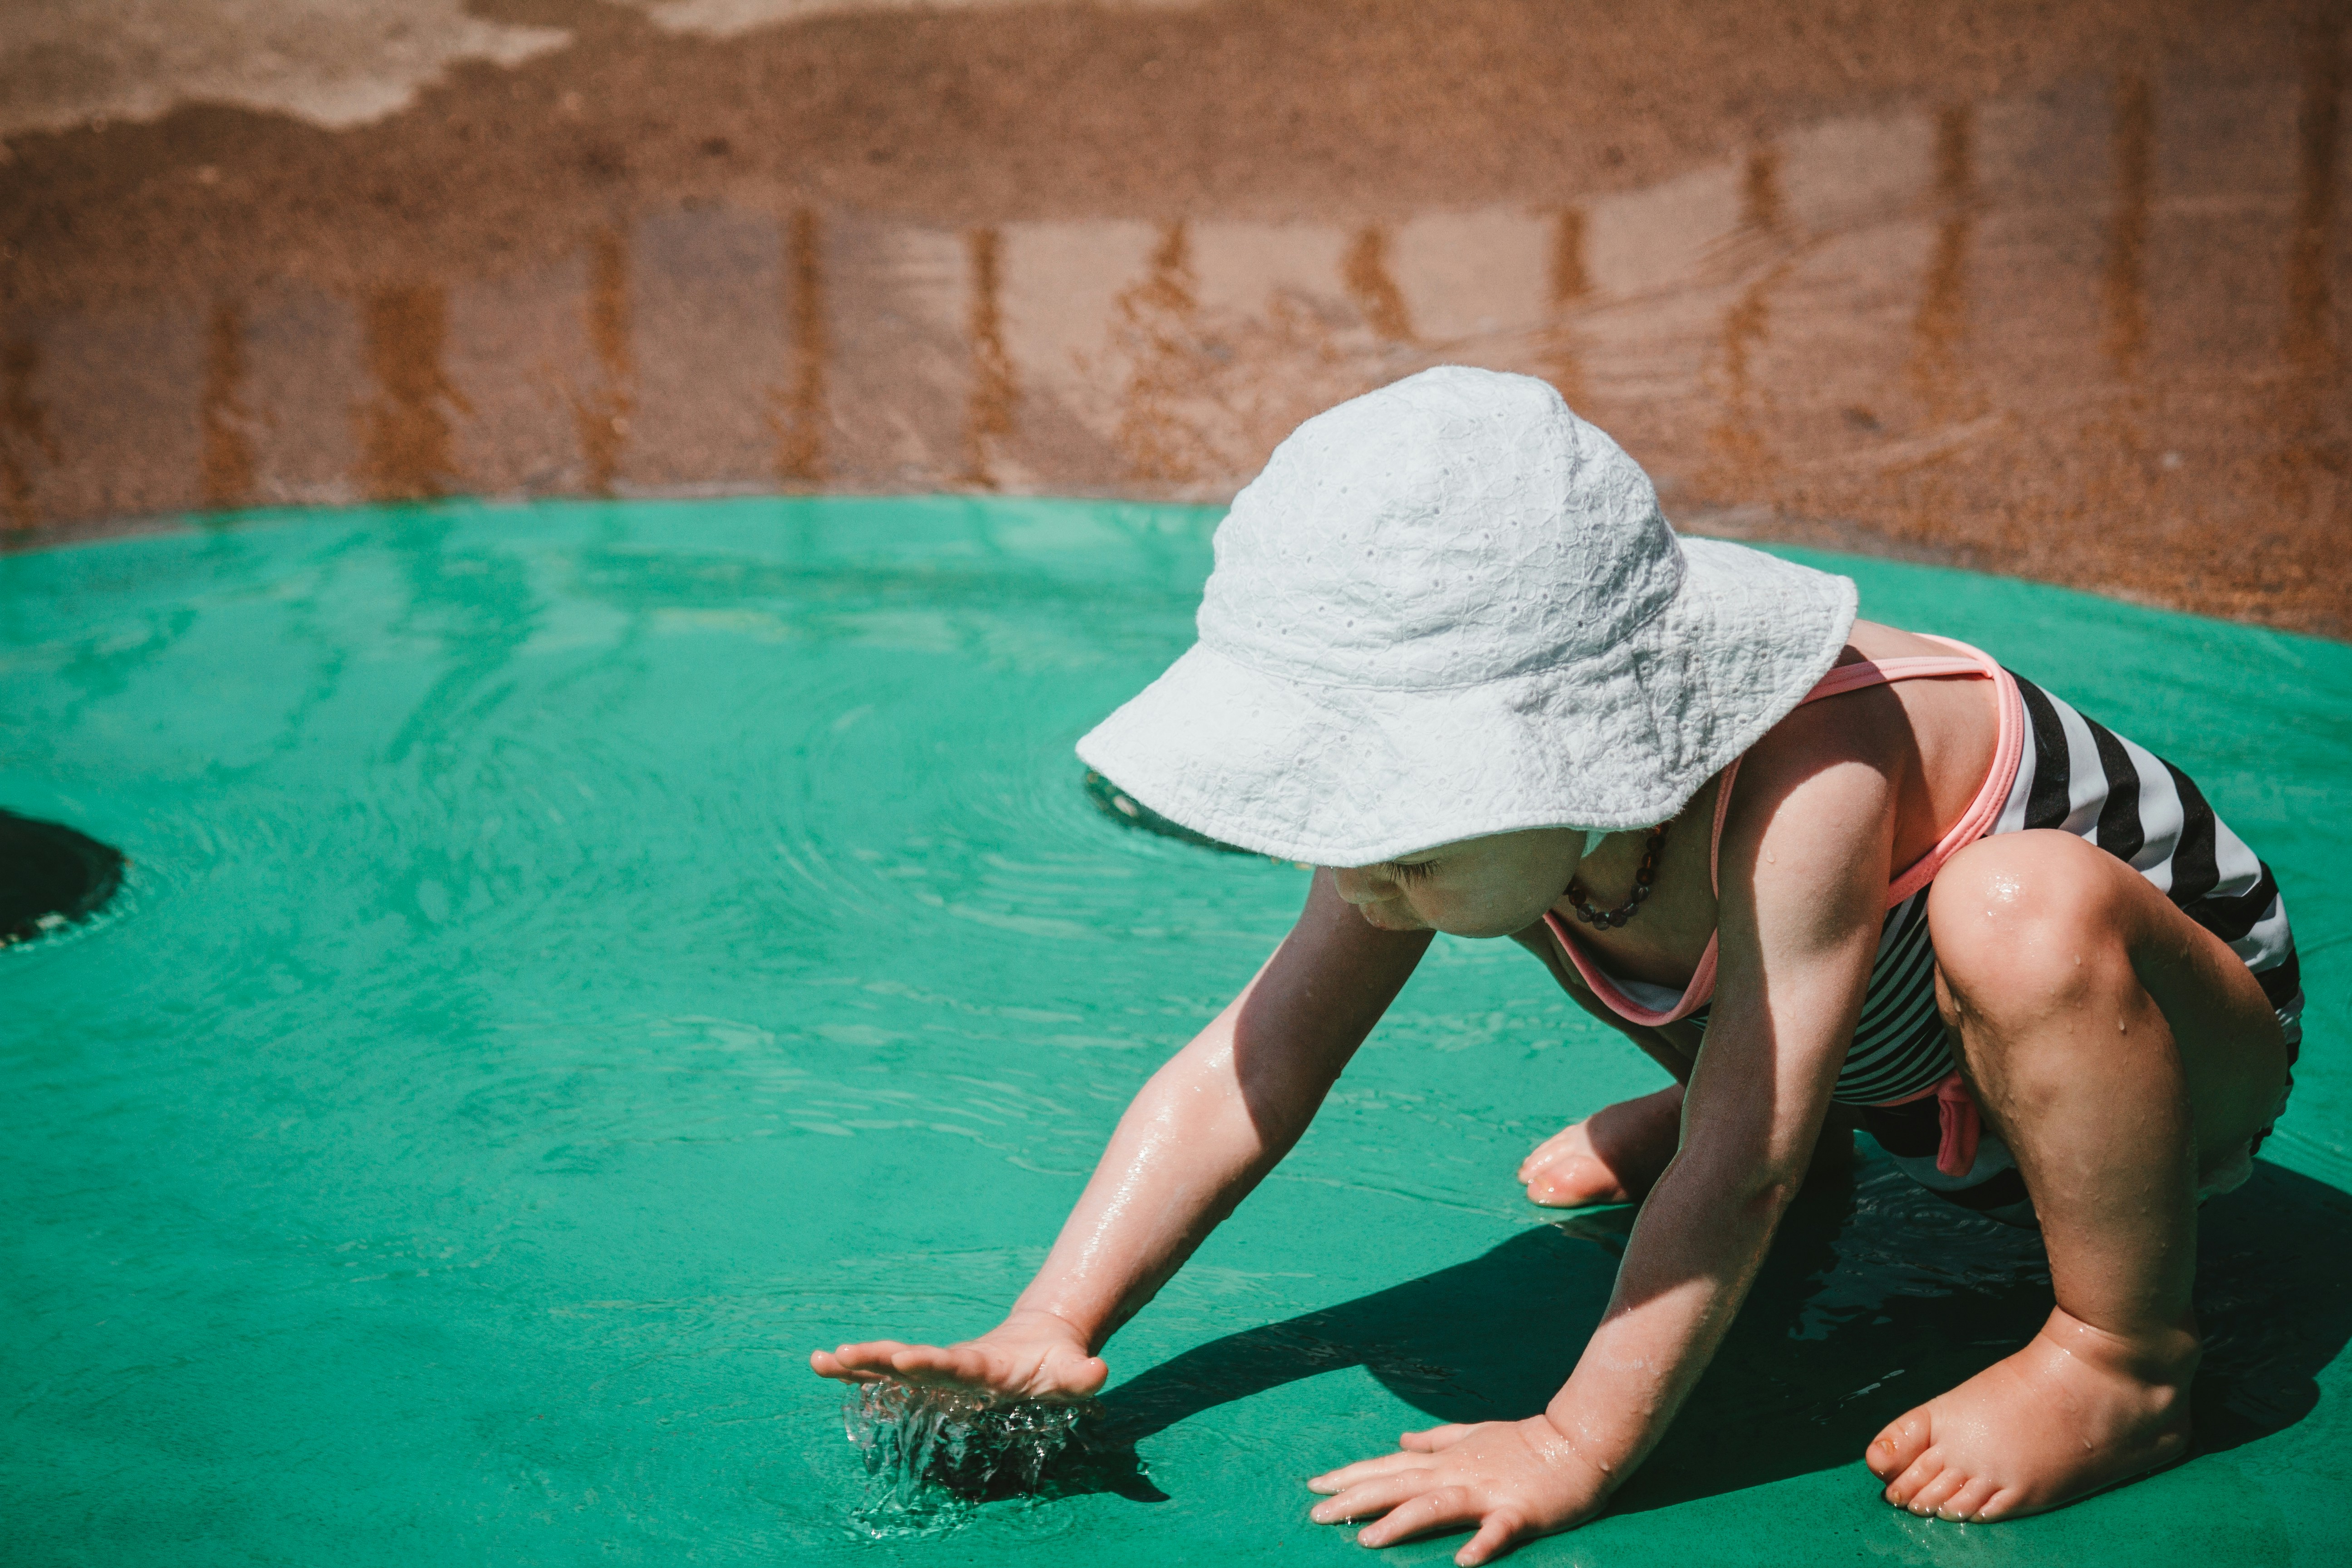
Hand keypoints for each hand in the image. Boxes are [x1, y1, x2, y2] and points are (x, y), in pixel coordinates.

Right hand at [809, 1308, 1108, 1402]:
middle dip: (879, 1359)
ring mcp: (936, 1368)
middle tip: (843, 1355)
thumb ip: (1082, 1375)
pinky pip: (886, 1377)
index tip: (905, 1357)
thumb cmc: (1055, 1365)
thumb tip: (1098, 1373)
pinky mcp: (926, 1376)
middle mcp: (953, 1363)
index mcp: (984, 1364)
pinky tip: (823, 1368)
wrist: (1040, 1342)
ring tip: (819, 1361)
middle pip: (911, 1361)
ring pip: (890, 1366)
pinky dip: (856, 1373)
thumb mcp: (1072, 1373)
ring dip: (857, 1364)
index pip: (955, 1363)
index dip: (931, 1362)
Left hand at [1307, 1415, 1610, 1564]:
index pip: (1389, 1466)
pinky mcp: (1518, 1511)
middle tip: (1316, 1515)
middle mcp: (1457, 1473)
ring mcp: (1487, 1491)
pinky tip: (1462, 1562)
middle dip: (1356, 1499)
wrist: (1578, 1441)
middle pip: (1398, 1485)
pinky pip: (1496, 1530)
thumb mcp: (1473, 1434)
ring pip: (1434, 1505)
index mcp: (1446, 1460)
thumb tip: (1400, 1439)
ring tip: (1367, 1540)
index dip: (1351, 1476)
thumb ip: (1435, 1440)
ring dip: (1400, 1522)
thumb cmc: (1525, 1441)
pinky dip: (1480, 1544)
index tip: (1313, 1485)